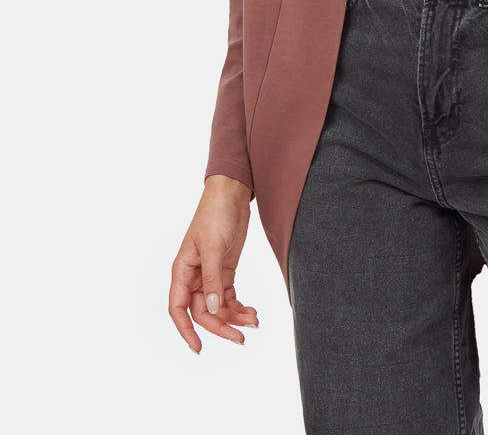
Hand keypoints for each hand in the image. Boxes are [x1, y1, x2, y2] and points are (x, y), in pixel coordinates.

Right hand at [169, 175, 258, 353]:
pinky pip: (229, 297)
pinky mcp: (225, 272)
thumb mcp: (213, 247)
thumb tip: (210, 310)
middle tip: (241, 339)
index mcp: (182, 271)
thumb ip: (211, 280)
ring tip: (254, 321)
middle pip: (202, 312)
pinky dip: (239, 307)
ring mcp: (210, 276)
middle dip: (221, 326)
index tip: (199, 348)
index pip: (178, 309)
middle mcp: (193, 277)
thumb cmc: (215, 215)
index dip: (186, 331)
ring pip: (218, 307)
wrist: (232, 193)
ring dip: (234, 318)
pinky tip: (252, 313)